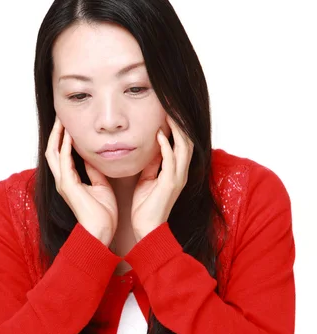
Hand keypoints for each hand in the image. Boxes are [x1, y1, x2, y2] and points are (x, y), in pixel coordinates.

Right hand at [45, 117, 117, 246]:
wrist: (101, 232)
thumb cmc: (102, 214)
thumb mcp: (101, 186)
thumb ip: (95, 171)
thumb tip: (94, 157)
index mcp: (70, 181)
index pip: (61, 154)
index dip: (63, 138)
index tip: (68, 123)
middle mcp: (63, 180)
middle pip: (52, 150)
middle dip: (55, 133)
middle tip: (61, 116)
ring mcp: (63, 183)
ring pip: (53, 152)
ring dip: (57, 135)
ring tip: (61, 120)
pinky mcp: (68, 185)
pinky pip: (63, 160)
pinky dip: (65, 146)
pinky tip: (69, 134)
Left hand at [131, 116, 193, 240]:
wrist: (146, 229)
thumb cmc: (146, 207)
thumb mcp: (147, 180)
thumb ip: (152, 165)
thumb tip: (151, 149)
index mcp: (176, 171)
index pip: (182, 142)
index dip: (177, 125)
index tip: (168, 109)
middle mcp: (181, 172)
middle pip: (187, 140)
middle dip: (180, 122)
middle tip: (171, 104)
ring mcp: (178, 178)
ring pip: (184, 147)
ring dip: (176, 129)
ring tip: (168, 112)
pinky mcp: (170, 184)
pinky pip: (171, 161)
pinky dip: (166, 146)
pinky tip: (159, 134)